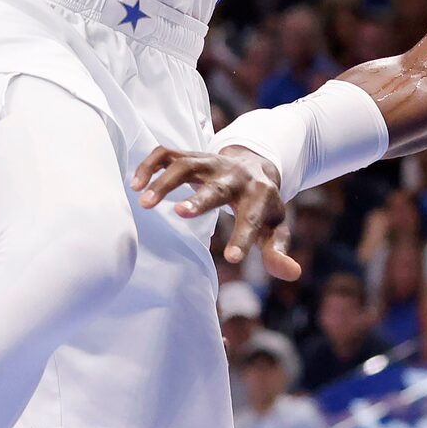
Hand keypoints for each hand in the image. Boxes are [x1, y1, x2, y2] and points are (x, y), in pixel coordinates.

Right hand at [131, 145, 299, 280]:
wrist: (256, 163)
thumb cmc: (262, 204)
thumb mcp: (275, 226)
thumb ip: (278, 249)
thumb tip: (292, 273)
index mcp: (260, 195)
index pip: (252, 218)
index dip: (243, 238)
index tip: (231, 259)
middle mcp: (234, 176)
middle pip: (217, 186)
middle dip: (200, 199)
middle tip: (180, 214)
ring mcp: (211, 162)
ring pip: (186, 165)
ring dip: (165, 181)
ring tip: (144, 203)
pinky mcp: (192, 155)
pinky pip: (167, 153)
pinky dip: (149, 165)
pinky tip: (134, 185)